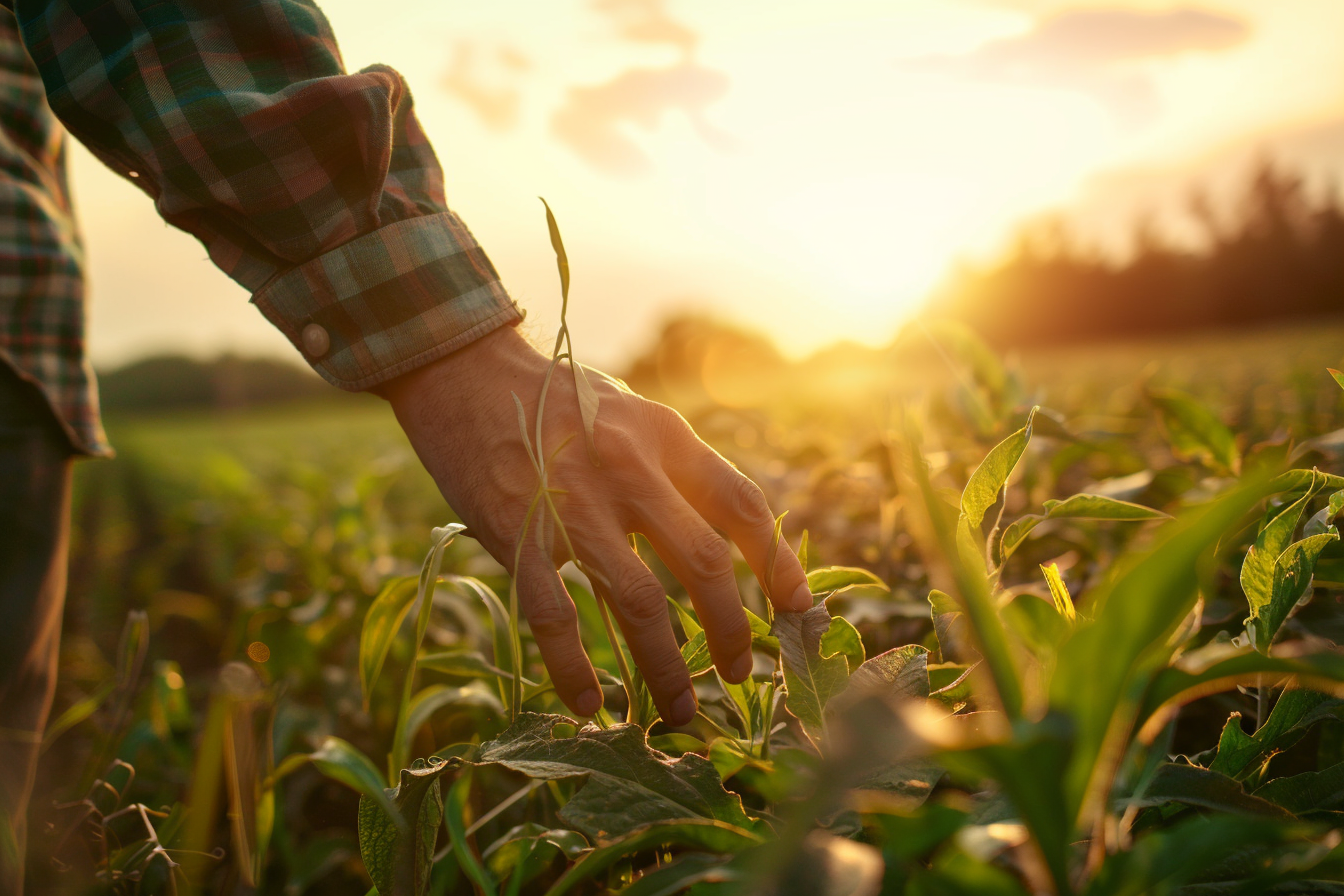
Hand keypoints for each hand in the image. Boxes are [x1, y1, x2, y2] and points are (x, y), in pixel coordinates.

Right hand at [380, 324, 811, 724]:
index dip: (778, 563)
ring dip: (664, 668)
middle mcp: (628, 469)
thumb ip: (676, 467)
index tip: (797, 608)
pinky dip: (573, 668)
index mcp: (664, 437)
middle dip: (730, 630)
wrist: (465, 372)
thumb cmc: (558, 400)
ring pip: (637, 602)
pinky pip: (553, 615)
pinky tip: (589, 704)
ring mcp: (571, 503)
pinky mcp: (515, 532)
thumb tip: (730, 536)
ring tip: (678, 712)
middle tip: (739, 673)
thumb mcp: (634, 414)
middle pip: (703, 563)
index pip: (742, 504)